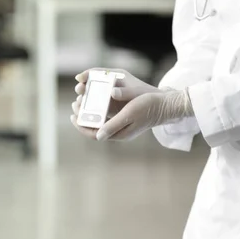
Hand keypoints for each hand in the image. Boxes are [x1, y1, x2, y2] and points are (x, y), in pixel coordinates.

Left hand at [70, 68, 193, 140]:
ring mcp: (123, 127)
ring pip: (100, 123)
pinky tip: (95, 103)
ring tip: (81, 103)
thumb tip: (98, 135)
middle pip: (95, 128)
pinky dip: (99, 111)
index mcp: (119, 134)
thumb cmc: (149, 107)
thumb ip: (113, 124)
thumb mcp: (129, 114)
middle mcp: (119, 133)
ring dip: (90, 114)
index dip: (81, 126)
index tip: (72, 116)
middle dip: (83, 118)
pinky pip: (107, 118)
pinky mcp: (126, 120)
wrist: (167, 105)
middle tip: (74, 105)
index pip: (94, 134)